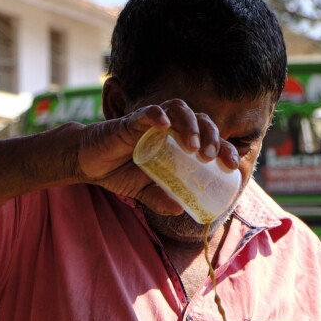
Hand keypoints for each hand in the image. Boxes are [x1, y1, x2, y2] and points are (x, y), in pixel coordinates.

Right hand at [71, 100, 239, 213]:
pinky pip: (146, 113)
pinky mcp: (130, 121)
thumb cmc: (119, 171)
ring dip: (190, 125)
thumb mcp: (144, 191)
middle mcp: (170, 129)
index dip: (224, 149)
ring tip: (193, 146)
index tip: (231, 165)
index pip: (209, 140)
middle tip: (211, 157)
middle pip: (200, 121)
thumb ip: (160, 198)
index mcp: (178, 143)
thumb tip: (179, 210)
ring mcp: (151, 122)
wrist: (88, 163)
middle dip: (211, 136)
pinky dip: (156, 114)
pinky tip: (163, 123)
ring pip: (179, 110)